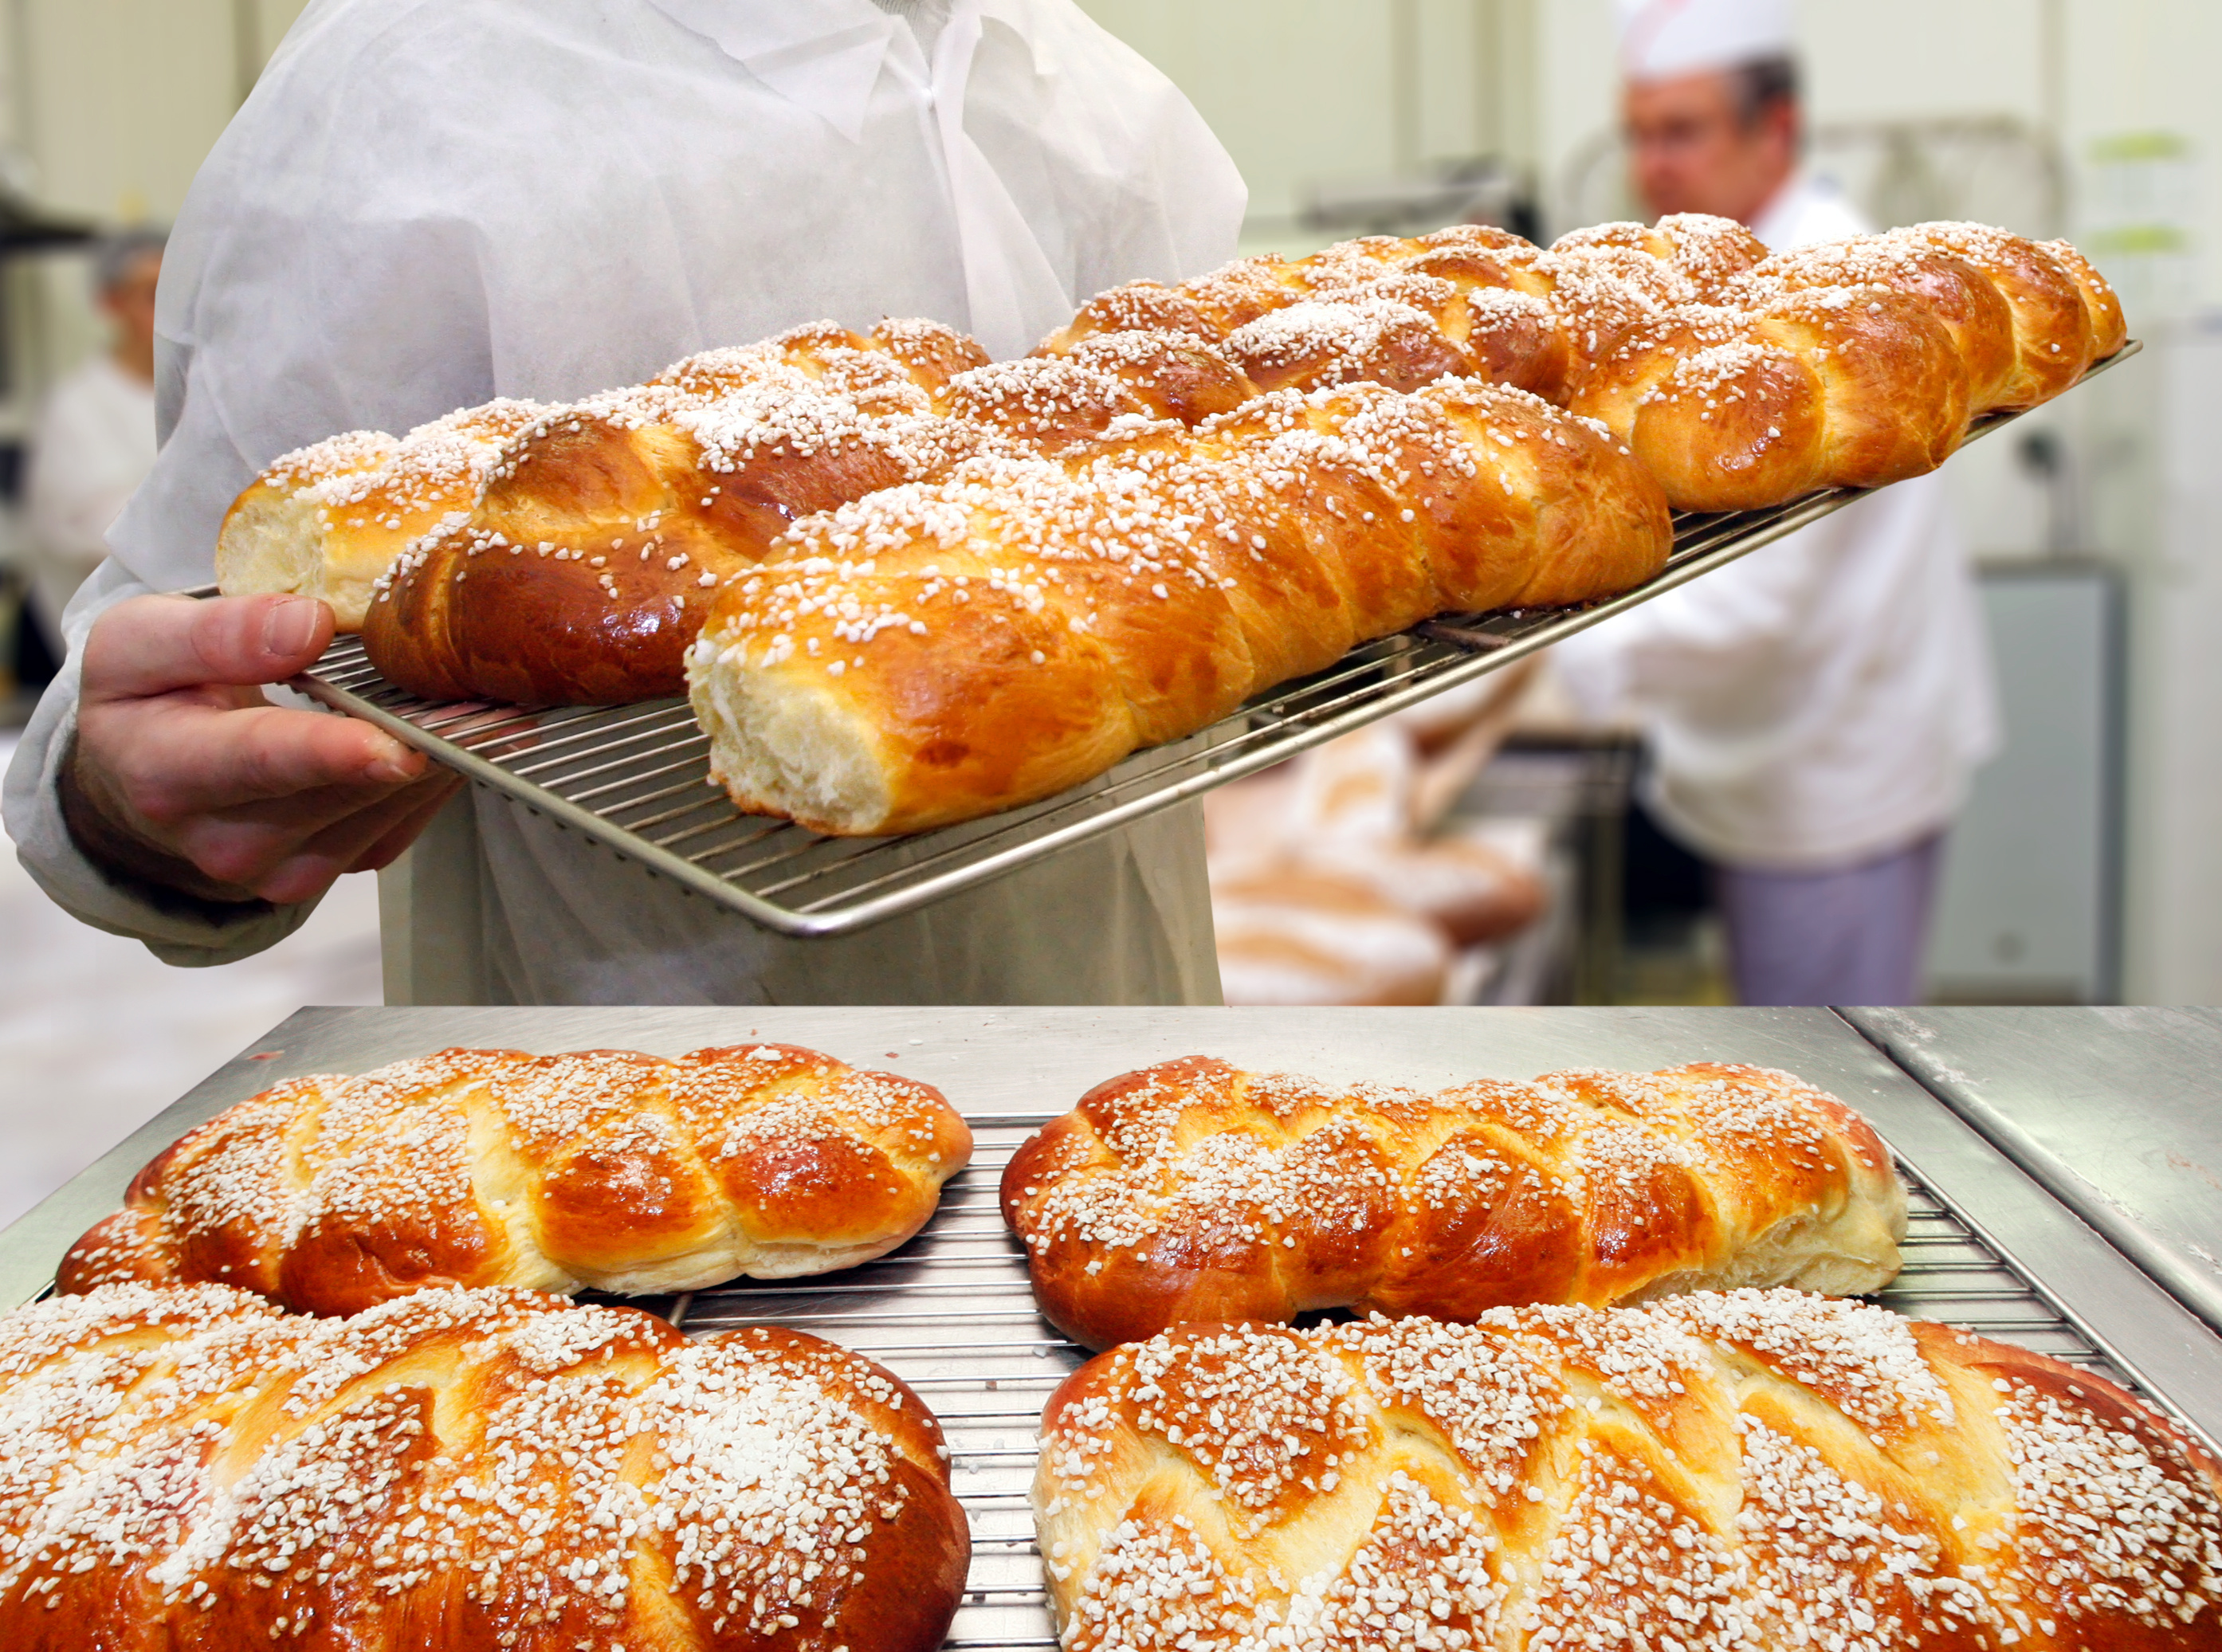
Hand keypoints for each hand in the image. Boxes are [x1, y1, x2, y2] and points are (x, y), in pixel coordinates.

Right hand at [63, 593, 461, 905]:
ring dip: (419, 754)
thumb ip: (217, 631)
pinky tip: (410, 736)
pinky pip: (401, 824)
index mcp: (165, 773)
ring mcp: (279, 870)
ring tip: (427, 697)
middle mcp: (223, 841)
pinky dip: (421, 778)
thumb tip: (308, 626)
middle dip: (401, 735)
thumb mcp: (141, 640)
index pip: (260, 762)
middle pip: (340, 790)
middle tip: (444, 678)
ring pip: (383, 809)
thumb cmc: (147, 696)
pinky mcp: (329, 874)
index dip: (333, 754)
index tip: (392, 747)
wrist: (142, 771)